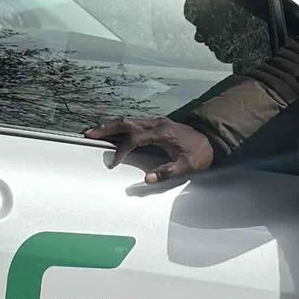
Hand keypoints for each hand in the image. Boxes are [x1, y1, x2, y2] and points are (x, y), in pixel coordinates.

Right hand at [89, 113, 215, 186]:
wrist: (210, 141)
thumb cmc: (199, 155)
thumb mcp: (186, 166)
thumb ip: (167, 172)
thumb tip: (147, 179)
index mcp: (162, 133)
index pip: (135, 139)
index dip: (123, 150)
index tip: (114, 162)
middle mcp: (156, 123)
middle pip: (126, 122)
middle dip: (107, 128)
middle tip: (88, 133)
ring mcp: (155, 121)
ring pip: (128, 120)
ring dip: (111, 125)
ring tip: (94, 132)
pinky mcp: (155, 124)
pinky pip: (134, 122)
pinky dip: (120, 126)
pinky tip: (111, 131)